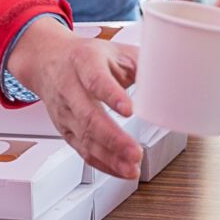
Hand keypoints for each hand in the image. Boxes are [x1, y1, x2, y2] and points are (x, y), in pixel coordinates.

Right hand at [7, 17, 142, 178]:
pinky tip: (120, 169)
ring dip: (110, 157)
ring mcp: (65, 111)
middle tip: (136, 152)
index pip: (96, 80)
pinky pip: (82, 151)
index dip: (112, 95)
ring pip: (85, 138)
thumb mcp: (113, 50)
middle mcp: (70, 88)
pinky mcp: (65, 130)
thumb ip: (141, 63)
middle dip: (113, 138)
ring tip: (132, 167)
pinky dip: (103, 163)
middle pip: (89, 116)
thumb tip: (171, 79)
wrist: (47, 61)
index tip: (130, 110)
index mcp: (84, 61)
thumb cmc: (85, 56)